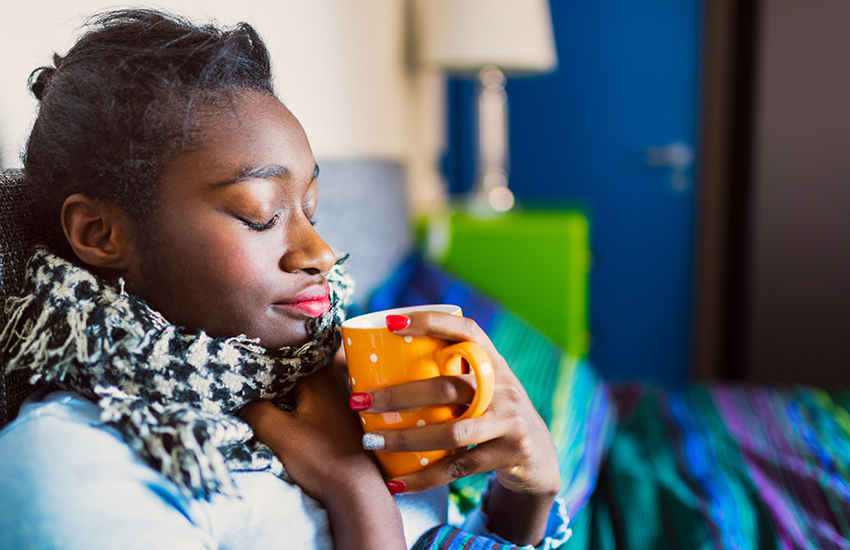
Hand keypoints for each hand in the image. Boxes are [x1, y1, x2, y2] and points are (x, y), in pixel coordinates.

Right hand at [239, 363, 404, 549]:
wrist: (354, 491)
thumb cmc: (320, 457)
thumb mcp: (277, 432)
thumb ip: (255, 410)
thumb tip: (242, 402)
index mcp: (322, 380)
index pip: (292, 355)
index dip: (270, 356)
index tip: (249, 357)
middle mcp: (336, 386)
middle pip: (301, 372)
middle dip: (278, 375)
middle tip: (251, 378)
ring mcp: (341, 405)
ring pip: (307, 390)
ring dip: (289, 394)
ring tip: (264, 399)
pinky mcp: (342, 424)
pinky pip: (315, 406)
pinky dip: (300, 408)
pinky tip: (286, 420)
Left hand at [350, 311, 560, 544]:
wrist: (539, 458)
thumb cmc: (491, 415)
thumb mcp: (481, 388)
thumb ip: (449, 374)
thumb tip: (381, 359)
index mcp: (493, 362)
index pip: (466, 332)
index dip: (431, 323)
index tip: (390, 324)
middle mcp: (504, 386)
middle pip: (448, 387)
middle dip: (397, 395)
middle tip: (359, 401)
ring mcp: (511, 420)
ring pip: (452, 432)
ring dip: (405, 439)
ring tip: (370, 441)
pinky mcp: (512, 452)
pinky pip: (458, 469)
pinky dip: (423, 478)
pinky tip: (396, 483)